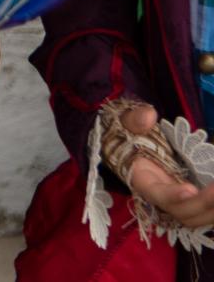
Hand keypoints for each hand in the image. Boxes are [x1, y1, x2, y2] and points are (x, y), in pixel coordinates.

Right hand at [123, 105, 213, 228]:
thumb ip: (136, 119)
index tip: (191, 188)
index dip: (173, 195)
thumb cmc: (129, 135)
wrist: (134, 147)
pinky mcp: (190, 201)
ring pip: (197, 217)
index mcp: (142, 179)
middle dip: (203, 203)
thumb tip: (149, 115)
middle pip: (182, 212)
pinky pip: (205, 213)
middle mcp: (161, 197)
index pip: (157, 194)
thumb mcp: (127, 123)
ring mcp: (177, 202)